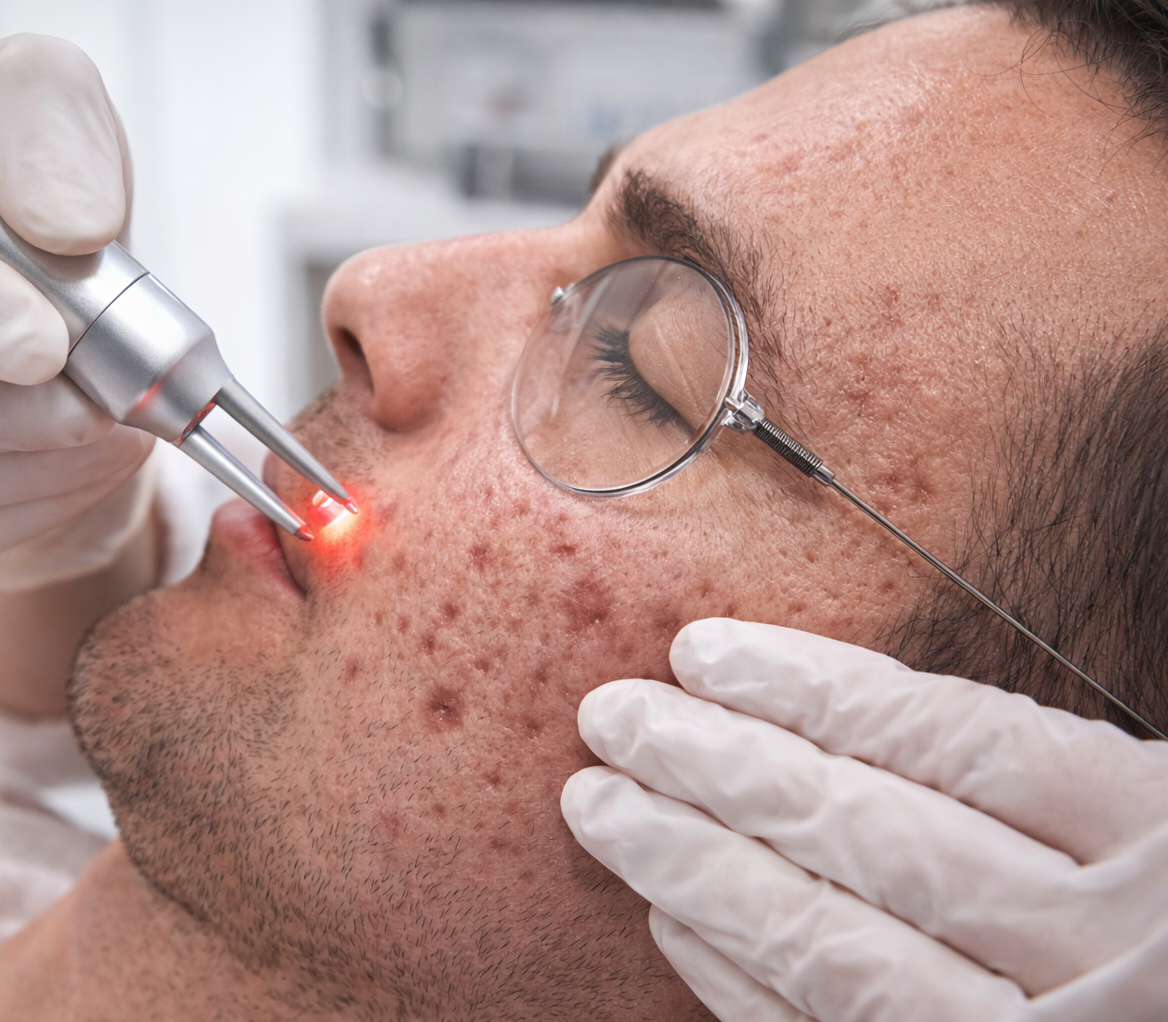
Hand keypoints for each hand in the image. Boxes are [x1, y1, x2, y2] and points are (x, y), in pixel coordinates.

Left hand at [562, 618, 1167, 1021]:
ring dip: (696, 869)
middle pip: (871, 834)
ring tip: (599, 807)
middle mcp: (1106, 951)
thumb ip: (1037, 778)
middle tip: (610, 716)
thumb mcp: (1156, 820)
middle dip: (719, 766)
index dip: (814, 688)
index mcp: (1162, 837)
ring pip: (835, 948)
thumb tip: (831, 708)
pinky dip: (744, 985)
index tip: (699, 651)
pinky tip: (671, 922)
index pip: (956, 740)